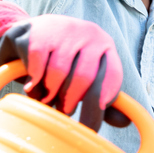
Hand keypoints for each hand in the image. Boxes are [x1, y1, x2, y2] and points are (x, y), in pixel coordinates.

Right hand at [0, 2, 127, 130]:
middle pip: (83, 77)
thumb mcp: (85, 78)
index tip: (87, 124)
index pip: (111, 77)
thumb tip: (124, 122)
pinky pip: (37, 63)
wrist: (29, 35)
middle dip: (70, 102)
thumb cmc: (62, 63)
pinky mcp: (38, 30)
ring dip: (49, 93)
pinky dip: (33, 81)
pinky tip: (31, 85)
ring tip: (45, 98)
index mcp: (106, 46)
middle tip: (62, 112)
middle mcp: (89, 33)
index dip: (100, 104)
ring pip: (58, 72)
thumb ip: (102, 99)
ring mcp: (63, 27)